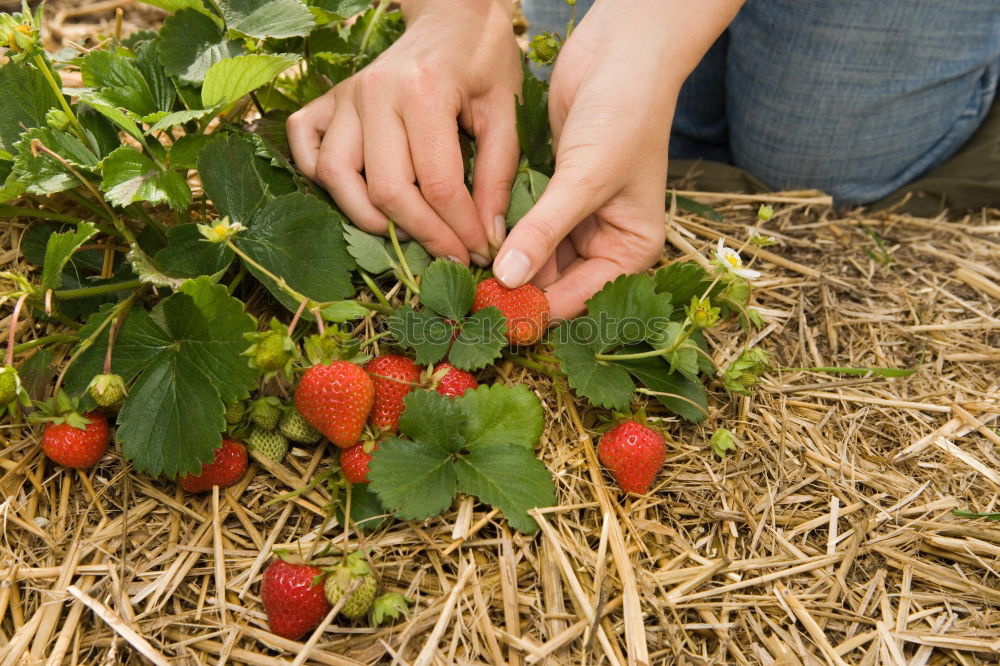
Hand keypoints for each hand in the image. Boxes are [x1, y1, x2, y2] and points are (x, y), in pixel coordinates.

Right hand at [287, 0, 521, 265]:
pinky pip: (307, 151)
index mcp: (424, 92)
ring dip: (370, 220)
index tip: (479, 252)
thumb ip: (498, 174)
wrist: (451, 15)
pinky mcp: (326, 101)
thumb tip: (489, 235)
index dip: (460, 229)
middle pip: (388, 190)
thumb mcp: (505, 112)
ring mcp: (344, 98)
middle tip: (452, 255)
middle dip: (423, 235)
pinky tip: (359, 196)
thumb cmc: (482, 61)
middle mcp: (374, 94)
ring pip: (338, 178)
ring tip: (407, 236)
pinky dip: (324, 182)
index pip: (438, 184)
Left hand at [493, 0, 740, 320]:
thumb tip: (507, 280)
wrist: (620, 53)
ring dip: (502, 263)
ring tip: (461, 271)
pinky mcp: (551, 198)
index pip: (579, 300)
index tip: (491, 315)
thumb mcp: (586, 178)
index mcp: (630, 250)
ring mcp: (576, 221)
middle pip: (552, 286)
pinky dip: (502, 233)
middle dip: (514, 289)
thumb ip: (545, 230)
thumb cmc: (623, 114)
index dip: (536, 310)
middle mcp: (604, 243)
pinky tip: (471, 240)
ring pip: (531, 259)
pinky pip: (522, 228)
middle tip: (465, 295)